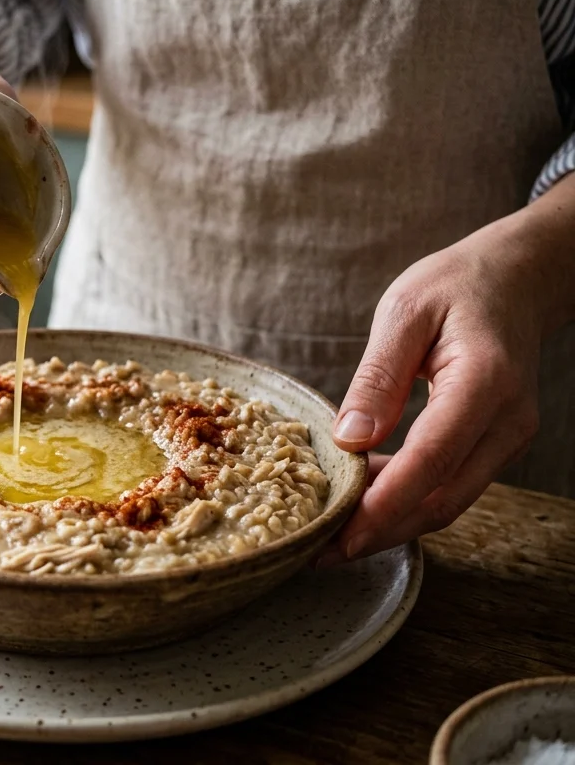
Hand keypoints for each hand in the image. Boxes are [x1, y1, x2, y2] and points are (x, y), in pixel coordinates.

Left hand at [320, 220, 551, 563]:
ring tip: (329, 532)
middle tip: (319, 552)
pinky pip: (449, 486)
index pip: (431, 459)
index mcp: (484, 383)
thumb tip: (349, 438)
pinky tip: (359, 497)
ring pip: (446, 502)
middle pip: (442, 499)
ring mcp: (508, 440)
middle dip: (380, 533)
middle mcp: (508, 422)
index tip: (340, 533)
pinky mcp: (495, 445)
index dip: (385, 504)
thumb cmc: (454, 288)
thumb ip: (378, 377)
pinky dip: (404, 501)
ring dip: (389, 523)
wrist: (514, 280)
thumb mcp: (404, 313)